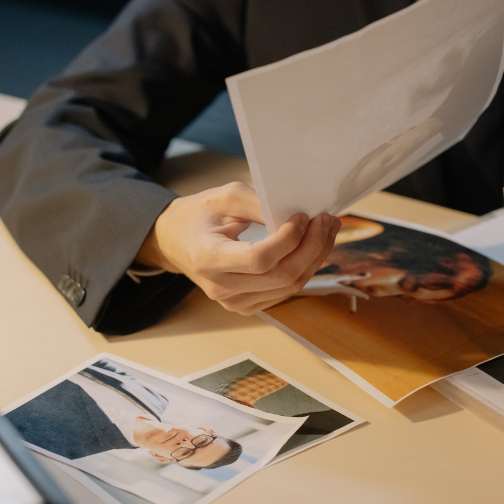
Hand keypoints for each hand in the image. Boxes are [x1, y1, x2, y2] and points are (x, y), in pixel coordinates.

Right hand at [136, 182, 340, 314]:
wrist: (176, 242)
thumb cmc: (199, 216)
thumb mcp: (224, 197)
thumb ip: (259, 203)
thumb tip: (296, 213)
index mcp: (209, 258)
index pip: (259, 259)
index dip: (289, 239)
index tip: (303, 216)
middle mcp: (221, 288)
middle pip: (281, 276)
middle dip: (312, 247)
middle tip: (326, 220)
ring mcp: (233, 302)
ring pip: (289, 287)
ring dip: (315, 258)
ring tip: (326, 230)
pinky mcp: (246, 306)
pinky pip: (285, 291)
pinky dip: (304, 269)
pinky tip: (312, 247)